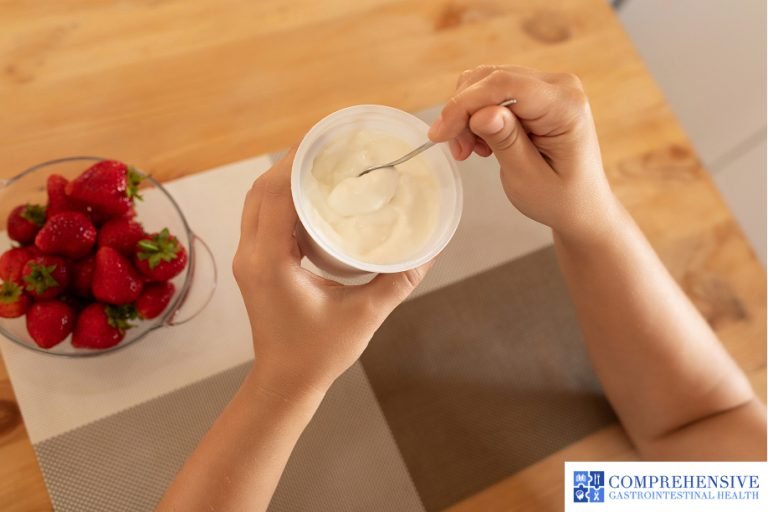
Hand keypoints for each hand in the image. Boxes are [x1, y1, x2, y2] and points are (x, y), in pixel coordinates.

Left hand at [232, 152, 432, 400]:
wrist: (285, 382)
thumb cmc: (319, 354)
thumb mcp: (365, 315)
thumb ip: (397, 280)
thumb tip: (430, 247)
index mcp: (270, 262)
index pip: (275, 195)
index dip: (297, 162)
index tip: (326, 140)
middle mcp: (251, 255)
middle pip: (260, 190)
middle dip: (291, 162)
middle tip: (329, 146)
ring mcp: (248, 259)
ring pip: (257, 201)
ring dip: (284, 178)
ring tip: (321, 164)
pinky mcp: (254, 264)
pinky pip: (261, 217)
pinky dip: (281, 198)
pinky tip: (312, 196)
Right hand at [428, 65, 618, 240]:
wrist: (580, 205)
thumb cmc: (559, 198)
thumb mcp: (528, 178)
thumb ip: (506, 141)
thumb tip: (481, 113)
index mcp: (565, 105)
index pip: (505, 85)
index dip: (465, 104)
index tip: (440, 134)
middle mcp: (559, 86)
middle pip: (492, 78)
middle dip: (463, 112)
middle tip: (459, 151)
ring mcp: (547, 87)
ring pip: (487, 82)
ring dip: (467, 115)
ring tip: (471, 151)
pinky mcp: (535, 94)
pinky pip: (493, 92)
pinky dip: (477, 116)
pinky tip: (482, 143)